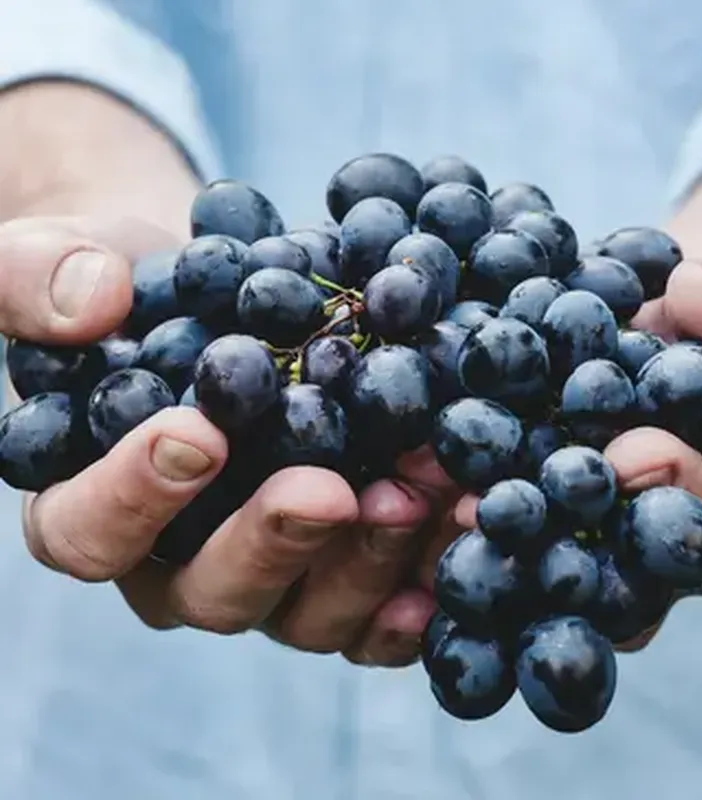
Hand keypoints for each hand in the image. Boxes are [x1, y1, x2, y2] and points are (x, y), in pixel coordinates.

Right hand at [6, 215, 441, 666]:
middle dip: (274, 542)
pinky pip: (378, 606)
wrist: (220, 298)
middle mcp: (182, 562)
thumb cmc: (133, 289)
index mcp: (95, 506)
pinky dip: (421, 583)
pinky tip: (460, 535)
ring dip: (368, 560)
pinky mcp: (339, 567)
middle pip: (214, 591)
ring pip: (309, 611)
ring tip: (422, 492)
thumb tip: (90, 303)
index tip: (197, 434)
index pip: (89, 531)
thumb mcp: (63, 258)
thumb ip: (38, 277)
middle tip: (329, 489)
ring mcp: (270, 574)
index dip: (133, 497)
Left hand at [416, 254, 701, 649]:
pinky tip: (396, 478)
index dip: (681, 499)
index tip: (634, 452)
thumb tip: (701, 304)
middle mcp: (638, 548)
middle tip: (496, 508)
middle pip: (607, 581)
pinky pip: (482, 524)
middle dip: (554, 543)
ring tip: (427, 502)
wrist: (654, 318)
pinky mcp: (515, 508)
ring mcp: (572, 537)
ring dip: (479, 540)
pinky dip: (441, 501)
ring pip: (532, 566)